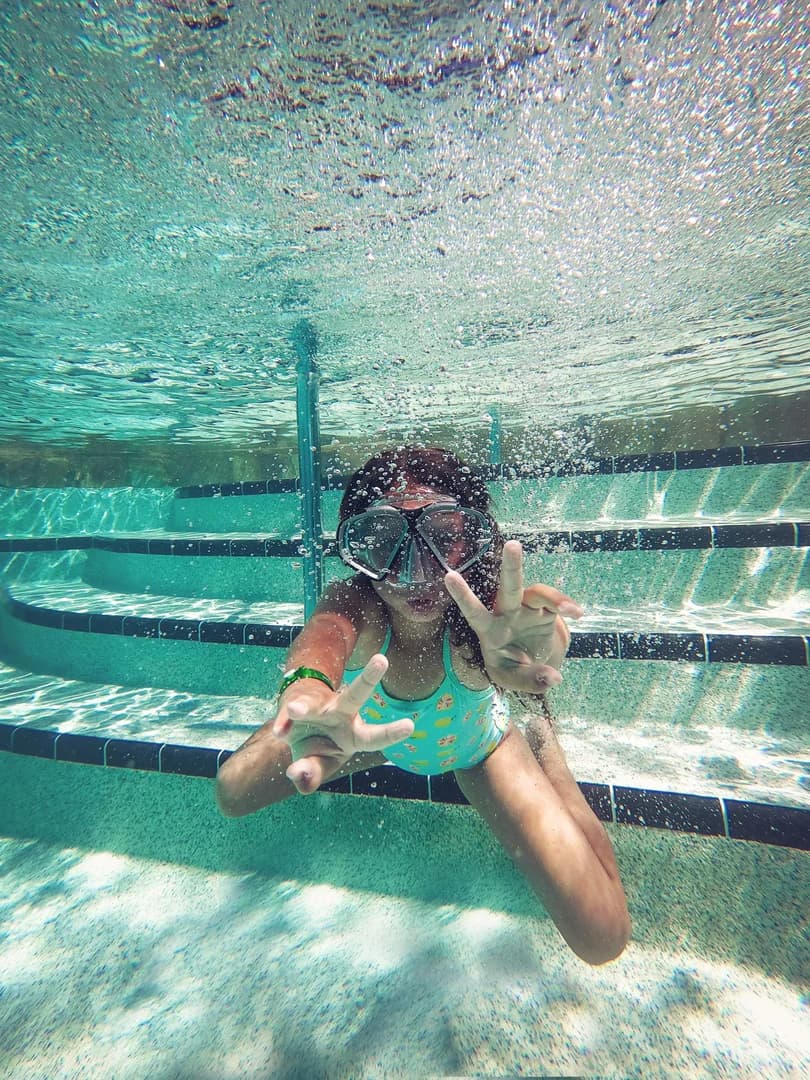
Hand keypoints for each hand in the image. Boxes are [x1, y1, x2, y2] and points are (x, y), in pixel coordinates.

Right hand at [271, 655, 413, 794]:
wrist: (295, 727)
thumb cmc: (317, 748)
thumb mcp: (318, 765)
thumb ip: (312, 773)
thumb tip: (298, 774)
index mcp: (355, 734)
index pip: (375, 736)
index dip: (391, 733)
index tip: (410, 726)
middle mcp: (340, 714)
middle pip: (356, 695)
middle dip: (368, 678)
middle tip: (381, 660)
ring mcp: (318, 707)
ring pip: (314, 703)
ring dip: (304, 707)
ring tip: (294, 711)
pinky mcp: (294, 705)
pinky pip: (286, 716)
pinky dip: (282, 724)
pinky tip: (280, 732)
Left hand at [444, 539, 582, 691]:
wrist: (533, 661)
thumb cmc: (514, 667)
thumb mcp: (515, 679)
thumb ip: (531, 680)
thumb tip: (554, 679)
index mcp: (489, 630)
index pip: (474, 612)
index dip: (462, 595)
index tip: (448, 576)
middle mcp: (507, 613)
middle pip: (508, 588)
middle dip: (511, 566)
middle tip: (513, 544)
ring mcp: (527, 608)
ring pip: (537, 592)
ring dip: (553, 596)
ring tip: (567, 609)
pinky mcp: (545, 609)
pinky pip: (555, 603)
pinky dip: (566, 606)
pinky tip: (576, 613)